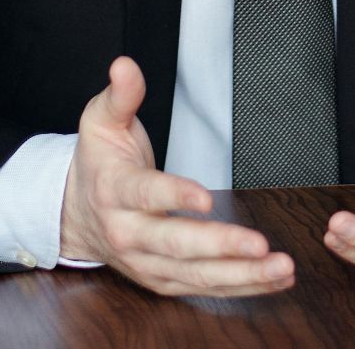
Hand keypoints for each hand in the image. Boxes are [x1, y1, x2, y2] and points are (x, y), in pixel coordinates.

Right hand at [61, 56, 294, 295]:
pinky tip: (272, 280)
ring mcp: (145, 262)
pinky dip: (239, 287)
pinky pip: (201, 288)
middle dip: (220, 246)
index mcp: (115, 190)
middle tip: (260, 245)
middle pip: (175, 245)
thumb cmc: (98, 164)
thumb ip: (121, 95)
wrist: (74, 215)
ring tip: (280, 267)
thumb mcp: (100, 122)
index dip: (175, 196)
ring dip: (241, 275)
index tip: (206, 199)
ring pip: (194, 275)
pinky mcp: (161, 279)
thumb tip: (125, 65)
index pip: (146, 194)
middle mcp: (128, 232)